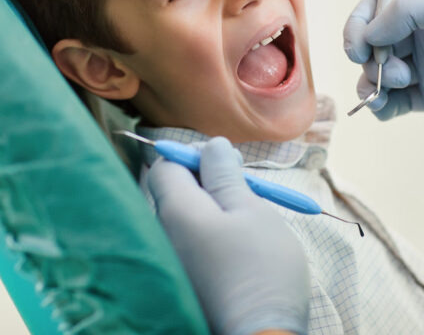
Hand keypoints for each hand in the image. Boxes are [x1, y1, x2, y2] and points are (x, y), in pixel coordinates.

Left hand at [148, 137, 309, 334]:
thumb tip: (211, 145)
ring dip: (214, 203)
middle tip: (242, 183)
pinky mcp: (186, 279)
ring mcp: (174, 260)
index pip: (165, 164)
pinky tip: (239, 239)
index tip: (225, 160)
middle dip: (207, 177)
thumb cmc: (259, 267)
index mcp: (176, 210)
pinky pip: (192, 239)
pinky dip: (212, 228)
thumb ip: (225, 173)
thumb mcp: (249, 209)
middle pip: (175, 189)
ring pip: (187, 214)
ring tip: (247, 211)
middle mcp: (164, 234)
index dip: (193, 154)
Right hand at [343, 0, 423, 130]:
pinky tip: (385, 110)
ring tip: (395, 93)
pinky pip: (391, 101)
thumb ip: (410, 9)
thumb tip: (370, 33)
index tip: (358, 50)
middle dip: (369, 59)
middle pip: (370, 41)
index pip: (375, 4)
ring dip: (372, 84)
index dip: (358, 25)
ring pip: (376, 72)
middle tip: (392, 74)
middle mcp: (421, 33)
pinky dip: (380, 107)